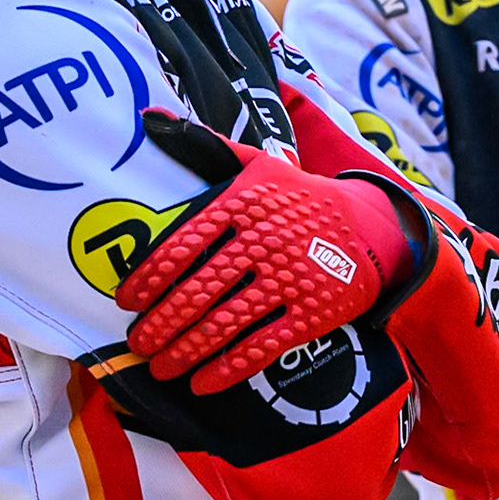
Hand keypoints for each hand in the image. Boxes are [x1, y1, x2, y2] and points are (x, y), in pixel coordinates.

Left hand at [117, 111, 415, 395]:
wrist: (370, 225)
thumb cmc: (298, 195)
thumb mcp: (256, 163)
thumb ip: (202, 144)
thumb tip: (149, 117)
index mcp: (243, 203)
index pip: (183, 244)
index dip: (150, 278)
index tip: (127, 301)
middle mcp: (263, 241)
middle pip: (199, 290)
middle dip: (162, 324)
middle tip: (139, 344)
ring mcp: (289, 278)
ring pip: (225, 322)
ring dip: (186, 351)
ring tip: (161, 368)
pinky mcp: (311, 312)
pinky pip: (262, 346)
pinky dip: (228, 367)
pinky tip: (203, 381)